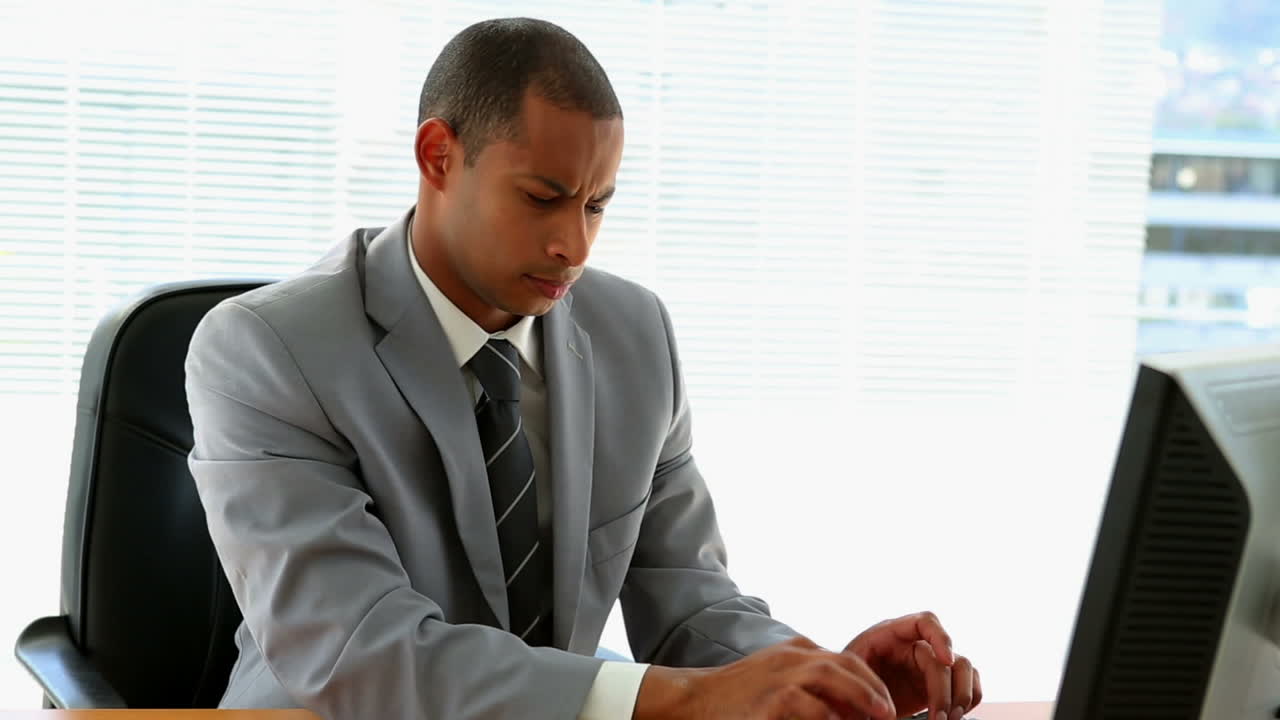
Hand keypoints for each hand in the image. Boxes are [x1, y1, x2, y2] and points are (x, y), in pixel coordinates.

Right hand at [635, 635, 897, 719]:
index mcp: (795, 651)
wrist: (692, 700)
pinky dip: (827, 718)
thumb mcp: (774, 676)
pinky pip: (809, 709)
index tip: (886, 703)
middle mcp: (790, 659)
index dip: (870, 680)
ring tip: (878, 716)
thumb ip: (807, 682)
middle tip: (889, 712)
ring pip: (830, 678)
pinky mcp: (770, 701)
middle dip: (871, 688)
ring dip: (859, 699)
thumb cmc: (736, 695)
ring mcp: (779, 677)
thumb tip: (845, 705)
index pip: (844, 658)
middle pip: (843, 664)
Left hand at [843, 612, 981, 719]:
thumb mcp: (849, 674)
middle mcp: (916, 645)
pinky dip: (969, 700)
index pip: (925, 621)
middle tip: (939, 717)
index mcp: (891, 633)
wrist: (846, 692)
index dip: (940, 637)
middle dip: (946, 691)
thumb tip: (887, 706)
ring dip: (961, 697)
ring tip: (947, 719)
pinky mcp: (939, 683)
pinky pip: (969, 684)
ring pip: (965, 669)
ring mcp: (930, 663)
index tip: (946, 662)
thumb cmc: (843, 679)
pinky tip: (954, 716)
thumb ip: (868, 680)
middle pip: (949, 659)